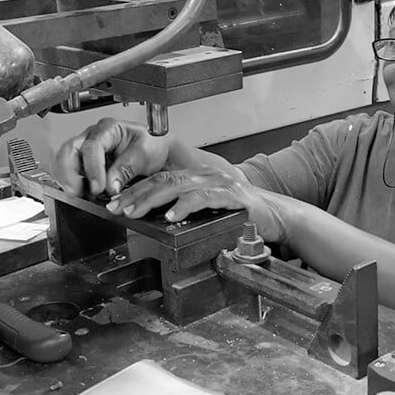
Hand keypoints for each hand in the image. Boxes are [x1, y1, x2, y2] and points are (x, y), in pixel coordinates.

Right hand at [52, 118, 168, 196]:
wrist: (156, 151)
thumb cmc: (151, 145)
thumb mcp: (146, 154)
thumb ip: (127, 168)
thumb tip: (110, 185)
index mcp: (109, 128)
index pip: (92, 146)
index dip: (92, 169)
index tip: (98, 187)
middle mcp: (93, 136)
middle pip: (68, 150)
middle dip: (69, 173)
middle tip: (78, 192)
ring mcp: (85, 149)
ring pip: (63, 161)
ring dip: (67, 179)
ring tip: (79, 193)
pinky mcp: (83, 163)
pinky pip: (67, 171)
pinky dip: (69, 183)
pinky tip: (79, 192)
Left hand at [105, 166, 287, 242]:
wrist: (279, 217)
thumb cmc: (244, 216)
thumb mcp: (210, 210)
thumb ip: (189, 210)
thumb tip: (160, 219)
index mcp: (198, 177)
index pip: (159, 178)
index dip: (136, 189)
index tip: (116, 201)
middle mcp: (205, 175)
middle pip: (162, 179)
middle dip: (136, 194)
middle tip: (117, 207)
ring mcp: (219, 182)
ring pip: (177, 185)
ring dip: (152, 199)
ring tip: (135, 211)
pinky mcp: (232, 195)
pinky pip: (203, 197)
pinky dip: (185, 206)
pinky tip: (172, 215)